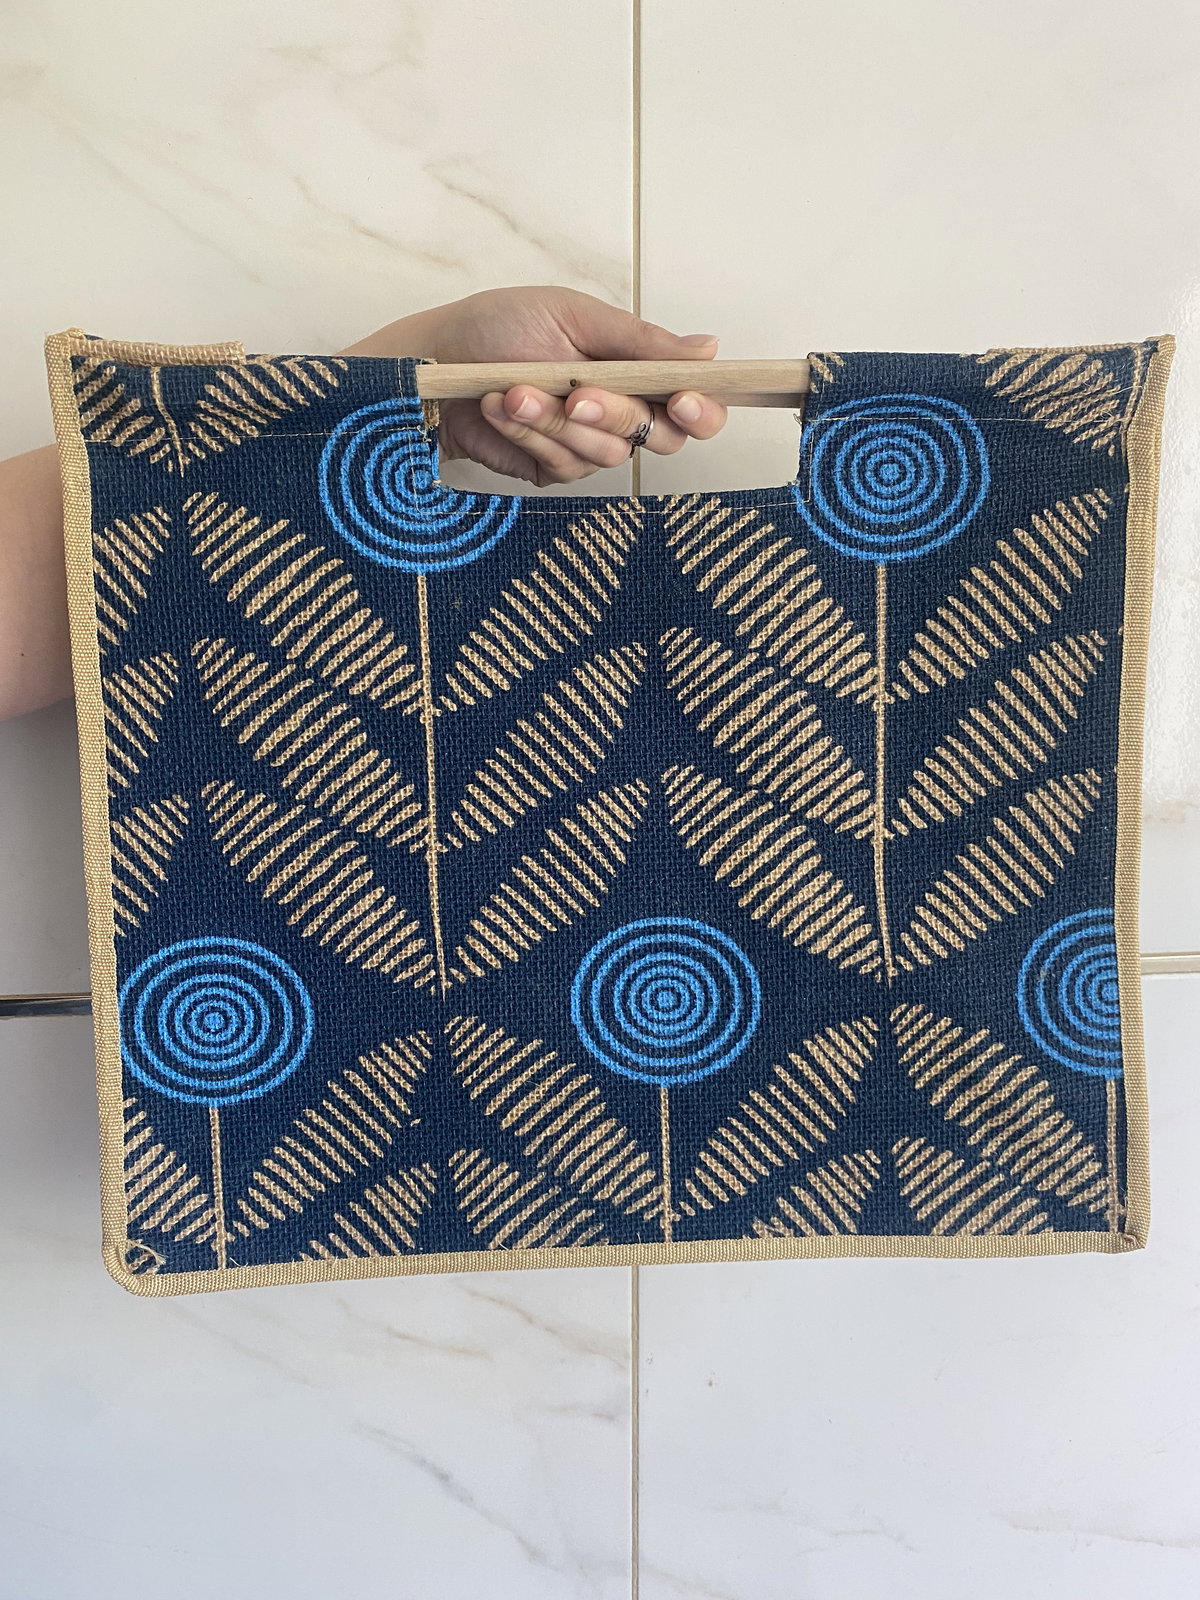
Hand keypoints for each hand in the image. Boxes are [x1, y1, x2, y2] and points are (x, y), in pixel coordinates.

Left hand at [340, 286, 727, 486]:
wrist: (436, 362)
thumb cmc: (500, 326)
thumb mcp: (574, 316)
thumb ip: (640, 341)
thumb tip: (707, 349)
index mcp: (638, 370)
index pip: (694, 405)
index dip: (700, 410)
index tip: (681, 400)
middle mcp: (621, 411)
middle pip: (660, 438)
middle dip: (616, 415)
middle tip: (577, 393)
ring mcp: (587, 444)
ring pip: (606, 454)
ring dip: (557, 421)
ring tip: (514, 390)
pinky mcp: (552, 469)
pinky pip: (563, 466)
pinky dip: (530, 435)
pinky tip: (501, 408)